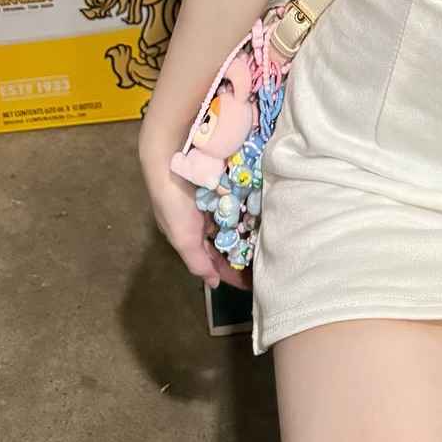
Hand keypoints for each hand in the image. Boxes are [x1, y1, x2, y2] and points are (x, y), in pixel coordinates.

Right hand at [141, 136, 251, 293]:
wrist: (170, 158)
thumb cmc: (173, 202)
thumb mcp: (182, 238)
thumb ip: (198, 262)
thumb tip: (213, 284)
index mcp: (190, 234)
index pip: (212, 258)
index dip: (229, 270)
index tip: (250, 282)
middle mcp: (203, 218)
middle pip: (228, 239)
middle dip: (243, 249)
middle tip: (266, 258)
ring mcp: (214, 198)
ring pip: (236, 219)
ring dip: (250, 226)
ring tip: (271, 235)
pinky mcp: (225, 180)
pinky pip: (241, 196)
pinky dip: (250, 202)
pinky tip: (265, 209)